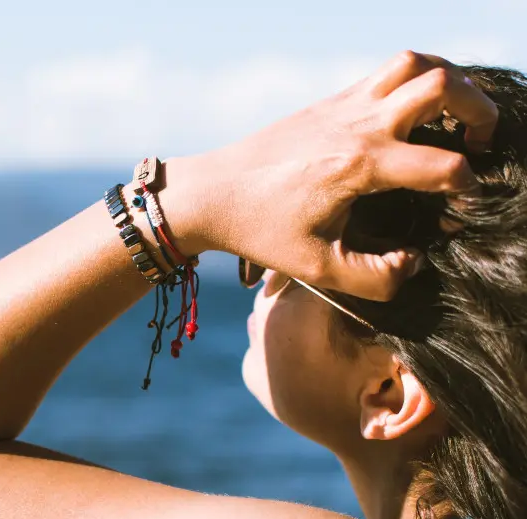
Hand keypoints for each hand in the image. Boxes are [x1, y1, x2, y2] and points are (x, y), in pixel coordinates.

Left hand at [167, 51, 497, 300]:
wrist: (211, 193)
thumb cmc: (260, 231)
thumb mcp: (316, 268)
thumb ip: (375, 279)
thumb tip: (416, 263)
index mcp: (359, 166)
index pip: (442, 165)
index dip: (467, 189)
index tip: (459, 208)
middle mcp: (356, 126)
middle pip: (440, 86)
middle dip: (479, 110)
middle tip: (482, 141)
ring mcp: (342, 107)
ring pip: (413, 63)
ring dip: (449, 81)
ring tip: (457, 115)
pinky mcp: (329, 102)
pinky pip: (385, 71)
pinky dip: (415, 80)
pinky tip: (414, 116)